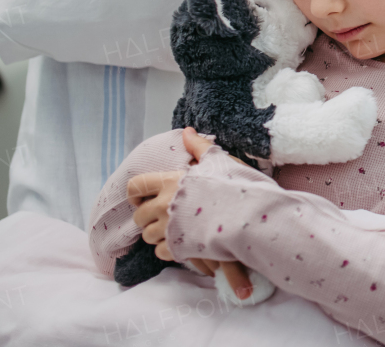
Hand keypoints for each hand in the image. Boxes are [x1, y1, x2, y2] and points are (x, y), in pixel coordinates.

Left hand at [127, 127, 253, 298]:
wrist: (249, 216)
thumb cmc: (235, 186)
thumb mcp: (219, 161)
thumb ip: (199, 147)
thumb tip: (187, 131)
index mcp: (169, 182)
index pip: (135, 186)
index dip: (136, 192)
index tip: (146, 196)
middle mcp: (164, 206)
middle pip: (139, 216)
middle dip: (149, 217)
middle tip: (166, 215)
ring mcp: (169, 230)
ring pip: (148, 237)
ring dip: (158, 235)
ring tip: (176, 230)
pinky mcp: (178, 249)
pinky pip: (160, 253)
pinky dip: (168, 250)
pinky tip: (182, 244)